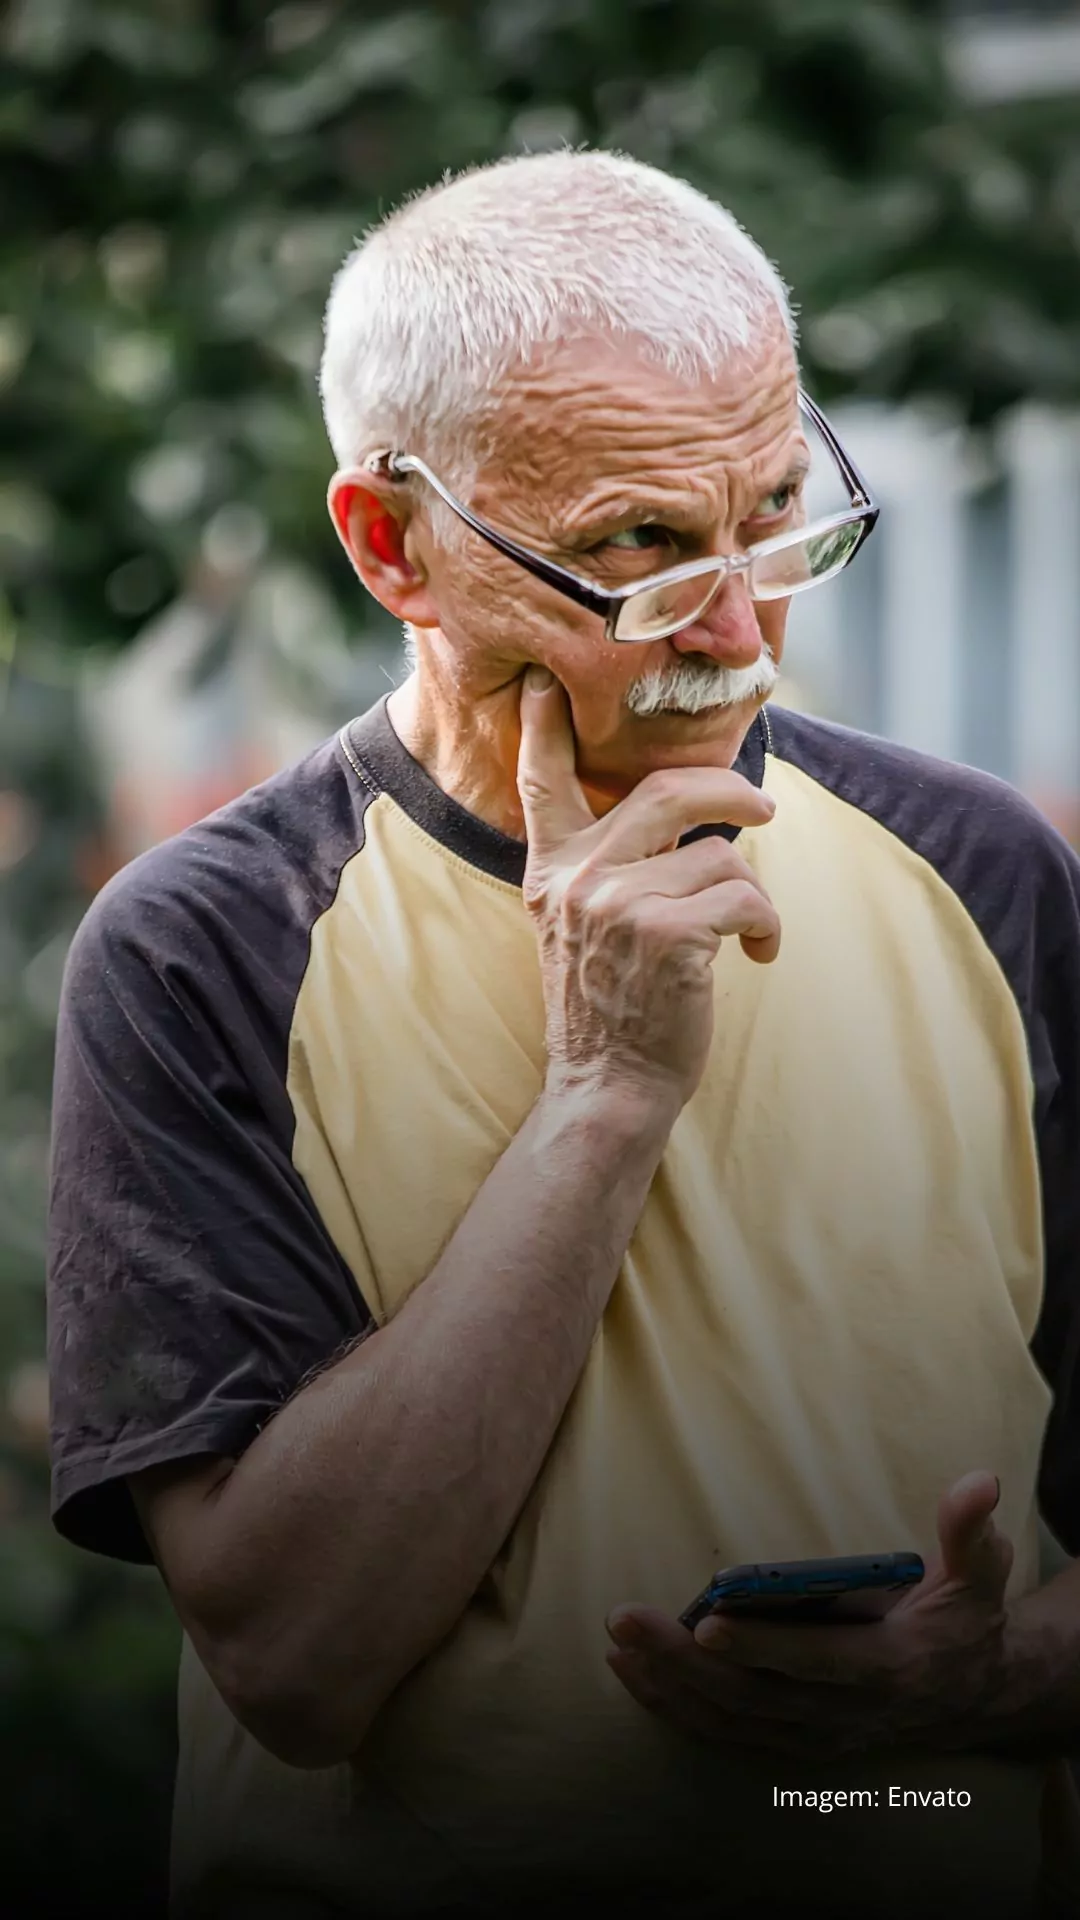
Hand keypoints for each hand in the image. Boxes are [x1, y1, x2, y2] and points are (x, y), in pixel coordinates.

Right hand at [516, 667, 779, 1108]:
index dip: (545, 727)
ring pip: (721, 855)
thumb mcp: (578, 926)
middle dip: (729, 791)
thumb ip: (602, 867)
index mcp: (550, 870)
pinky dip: (766, 927)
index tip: (544, 680)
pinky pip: (746, 897)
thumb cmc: (609, 1007)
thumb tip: (681, 809)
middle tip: (762, 810)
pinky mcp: (668, 932)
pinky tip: (757, 956)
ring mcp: (618, 903)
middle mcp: (577, 877)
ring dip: (747, 896)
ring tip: (743, 936)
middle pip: (668, 791)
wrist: (608, 1085)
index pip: (542, 782)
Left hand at [606, 1472, 1012, 1758]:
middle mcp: (846, 1713)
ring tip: (617, 1648)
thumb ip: (972, 1531)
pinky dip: (680, 1712)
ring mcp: (817, 1736)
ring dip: (669, 1689)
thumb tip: (977, 1483)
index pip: (816, 1661)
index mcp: (887, 1667)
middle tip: (625, 1622)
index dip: (763, 1647)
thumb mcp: (982, 1574)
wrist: (975, 1698)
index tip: (707, 1620)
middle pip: (754, 1696)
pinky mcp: (796, 1743)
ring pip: (732, 1722)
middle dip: (683, 1662)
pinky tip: (638, 1680)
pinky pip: (729, 1736)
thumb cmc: (967, 1623)